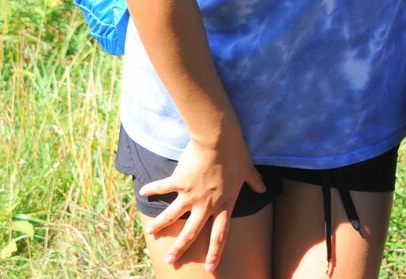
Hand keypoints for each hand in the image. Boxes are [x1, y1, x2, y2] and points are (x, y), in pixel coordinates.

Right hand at [140, 133, 265, 270]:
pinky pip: (162, 188)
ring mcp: (191, 195)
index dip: (215, 252)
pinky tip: (142, 192)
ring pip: (173, 216)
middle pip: (191, 233)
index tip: (210, 268)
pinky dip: (151, 190)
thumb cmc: (236, 154)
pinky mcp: (179, 182)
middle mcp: (206, 205)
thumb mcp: (249, 170)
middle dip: (180, 249)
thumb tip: (263, 188)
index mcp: (224, 204)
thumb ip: (254, 182)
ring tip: (150, 232)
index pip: (220, 234)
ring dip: (160, 224)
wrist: (219, 140)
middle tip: (170, 261)